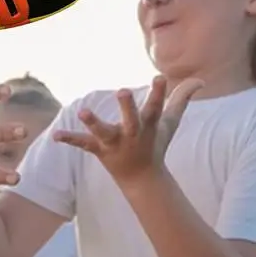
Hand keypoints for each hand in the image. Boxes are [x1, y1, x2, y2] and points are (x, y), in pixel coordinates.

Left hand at [53, 76, 202, 185]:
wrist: (142, 179)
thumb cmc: (155, 144)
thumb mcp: (170, 123)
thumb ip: (182, 99)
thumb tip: (200, 81)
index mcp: (149, 126)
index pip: (156, 107)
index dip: (159, 92)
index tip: (159, 77)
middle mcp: (132, 134)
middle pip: (132, 120)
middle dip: (128, 107)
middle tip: (123, 91)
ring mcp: (115, 143)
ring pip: (104, 132)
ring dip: (94, 123)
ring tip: (82, 111)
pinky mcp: (99, 150)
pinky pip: (83, 144)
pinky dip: (69, 139)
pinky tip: (55, 135)